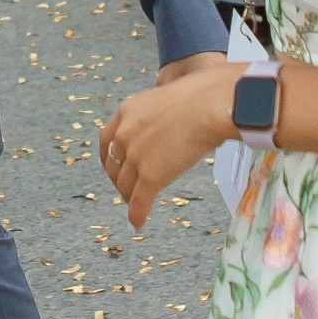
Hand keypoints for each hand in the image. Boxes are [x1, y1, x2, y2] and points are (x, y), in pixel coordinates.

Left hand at [98, 56, 241, 231]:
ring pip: (125, 186)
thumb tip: (173, 122)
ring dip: (130, 198)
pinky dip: (137, 215)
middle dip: (120, 180)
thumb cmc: (202, 94)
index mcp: (127, 110)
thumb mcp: (168, 97)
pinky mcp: (150, 176)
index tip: (112, 167)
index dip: (109, 158)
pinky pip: (139, 202)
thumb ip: (160, 114)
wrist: (210, 104)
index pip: (107, 140)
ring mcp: (135, 156)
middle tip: (129, 189)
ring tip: (136, 206)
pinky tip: (138, 224)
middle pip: (114, 166)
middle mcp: (124, 133)